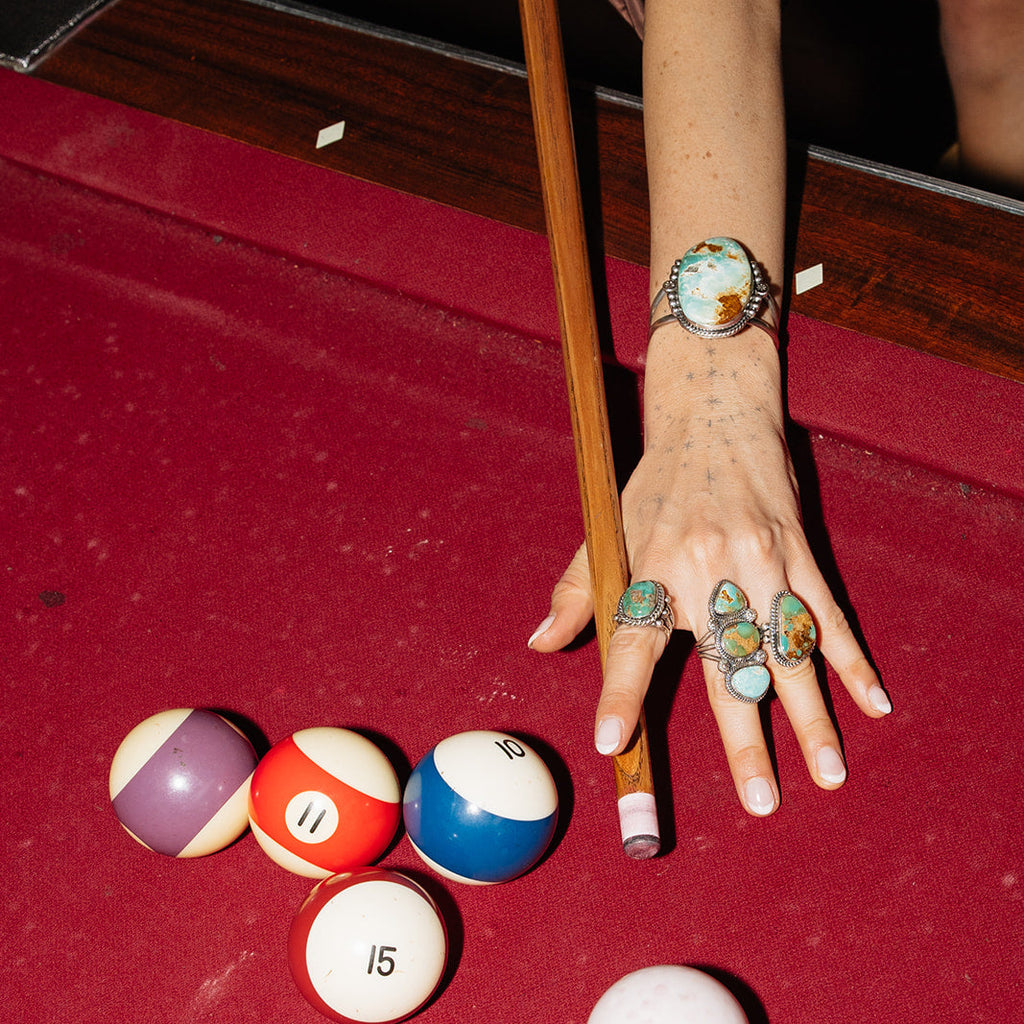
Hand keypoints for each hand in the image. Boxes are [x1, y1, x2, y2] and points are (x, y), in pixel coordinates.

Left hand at [529, 328, 890, 815]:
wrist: (715, 414)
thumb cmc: (655, 481)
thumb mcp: (609, 525)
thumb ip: (579, 590)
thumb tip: (540, 644)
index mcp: (654, 564)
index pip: (632, 639)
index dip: (620, 692)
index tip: (613, 741)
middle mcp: (709, 566)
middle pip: (730, 665)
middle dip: (746, 739)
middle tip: (761, 801)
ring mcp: (763, 560)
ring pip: (788, 651)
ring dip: (811, 716)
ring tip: (829, 773)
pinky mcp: (799, 551)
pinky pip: (829, 615)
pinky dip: (851, 661)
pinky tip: (874, 703)